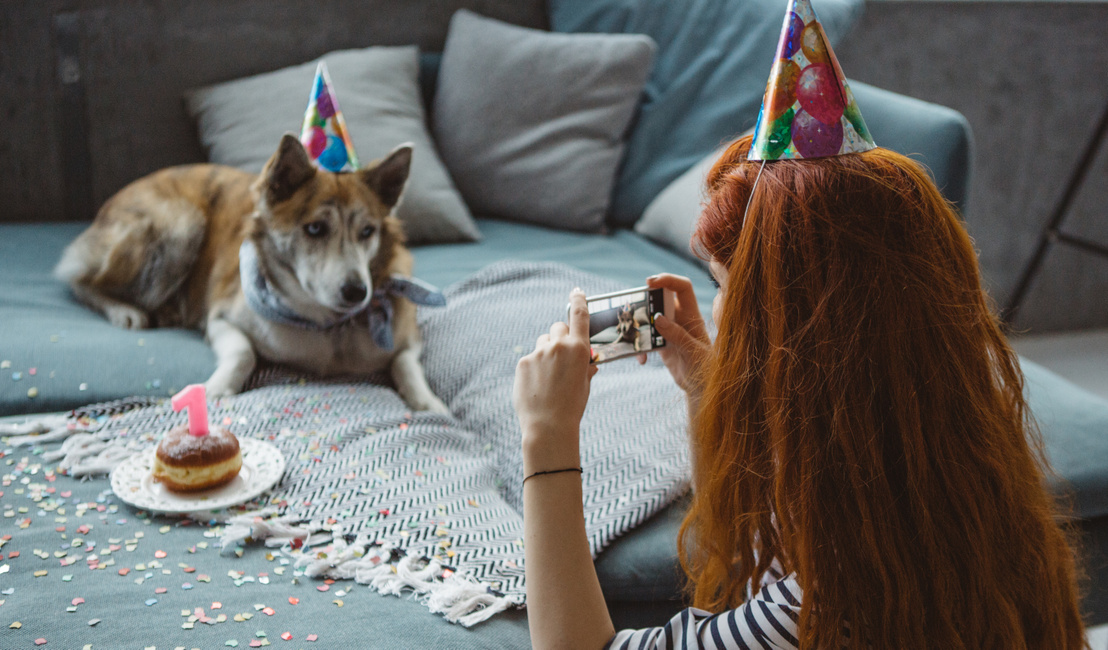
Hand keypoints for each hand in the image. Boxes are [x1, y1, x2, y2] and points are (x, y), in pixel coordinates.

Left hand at [513, 288, 597, 472]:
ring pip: (543, 342)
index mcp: (579, 349)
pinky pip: (531, 358)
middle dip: (560, 337)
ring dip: (547, 352)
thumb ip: (586, 367)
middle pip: (557, 328)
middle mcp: (558, 346)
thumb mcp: (585, 385)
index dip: (578, 300)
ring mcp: (538, 353)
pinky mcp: (523, 362)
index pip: (579, 315)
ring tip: (548, 377)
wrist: (548, 426)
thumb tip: (589, 362)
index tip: (576, 291)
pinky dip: (534, 367)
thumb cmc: (572, 406)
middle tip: (561, 356)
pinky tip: (537, 386)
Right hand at [637, 274, 710, 392]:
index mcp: (692, 316)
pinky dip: (641, 346)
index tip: (650, 282)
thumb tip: (658, 318)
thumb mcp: (693, 352)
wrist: (701, 389)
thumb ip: (677, 335)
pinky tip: (642, 359)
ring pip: (651, 317)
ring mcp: (670, 331)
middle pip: (662, 299)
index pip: (683, 288)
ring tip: (632, 334)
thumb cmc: (705, 370)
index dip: (668, 279)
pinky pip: (647, 338)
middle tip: (633, 307)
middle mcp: (681, 319)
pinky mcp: (662, 344)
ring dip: (640, 325)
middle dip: (647, 301)